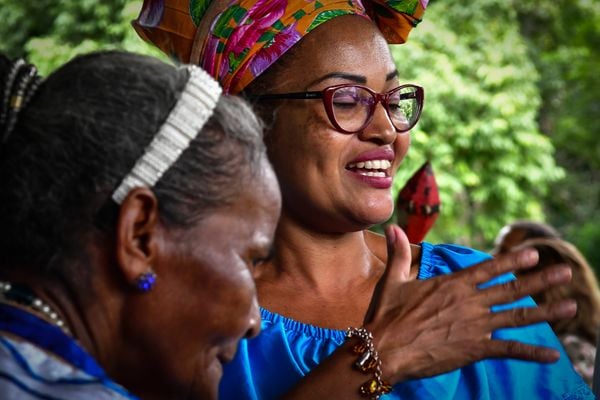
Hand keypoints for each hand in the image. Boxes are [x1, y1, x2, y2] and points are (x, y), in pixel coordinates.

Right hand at [364, 225, 575, 382]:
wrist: (385, 349)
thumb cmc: (386, 315)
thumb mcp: (393, 281)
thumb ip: (399, 253)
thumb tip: (392, 227)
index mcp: (452, 285)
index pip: (489, 268)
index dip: (512, 260)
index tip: (533, 253)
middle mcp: (469, 302)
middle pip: (511, 289)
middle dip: (541, 280)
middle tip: (565, 272)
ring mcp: (475, 326)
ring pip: (517, 317)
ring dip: (546, 312)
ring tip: (572, 306)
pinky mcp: (475, 349)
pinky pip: (510, 350)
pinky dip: (532, 352)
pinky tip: (553, 355)